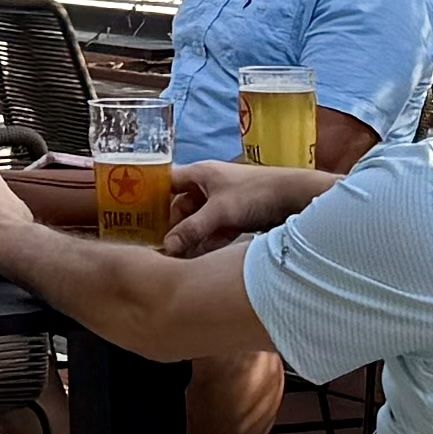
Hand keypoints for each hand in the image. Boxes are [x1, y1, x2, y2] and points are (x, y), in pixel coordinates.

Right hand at [162, 159, 329, 256]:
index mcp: (200, 174)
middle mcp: (209, 186)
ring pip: (197, 221)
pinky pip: (213, 231)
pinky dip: (206, 243)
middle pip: (180, 206)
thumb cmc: (255, 193)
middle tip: (158, 247)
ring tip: (175, 258)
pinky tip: (198, 259)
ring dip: (189, 238)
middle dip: (172, 226)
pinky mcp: (236, 217)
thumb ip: (192, 229)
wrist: (295, 197)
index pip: (166, 182)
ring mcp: (223, 202)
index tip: (136, 216)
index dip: (151, 196)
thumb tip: (167, 246)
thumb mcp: (219, 212)